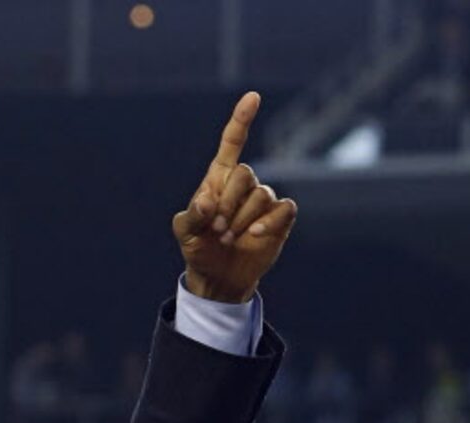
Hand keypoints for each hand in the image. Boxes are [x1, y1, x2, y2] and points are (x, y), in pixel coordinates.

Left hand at [173, 92, 296, 303]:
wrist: (218, 277)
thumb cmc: (199, 249)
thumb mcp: (185, 234)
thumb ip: (191, 216)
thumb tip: (206, 201)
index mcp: (219, 179)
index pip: (232, 143)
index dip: (242, 120)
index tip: (253, 97)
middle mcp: (243, 184)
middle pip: (245, 174)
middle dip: (229, 203)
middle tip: (216, 228)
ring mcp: (263, 199)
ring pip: (261, 194)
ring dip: (242, 219)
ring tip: (228, 237)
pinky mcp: (279, 217)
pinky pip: (283, 207)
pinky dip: (268, 221)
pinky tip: (254, 235)